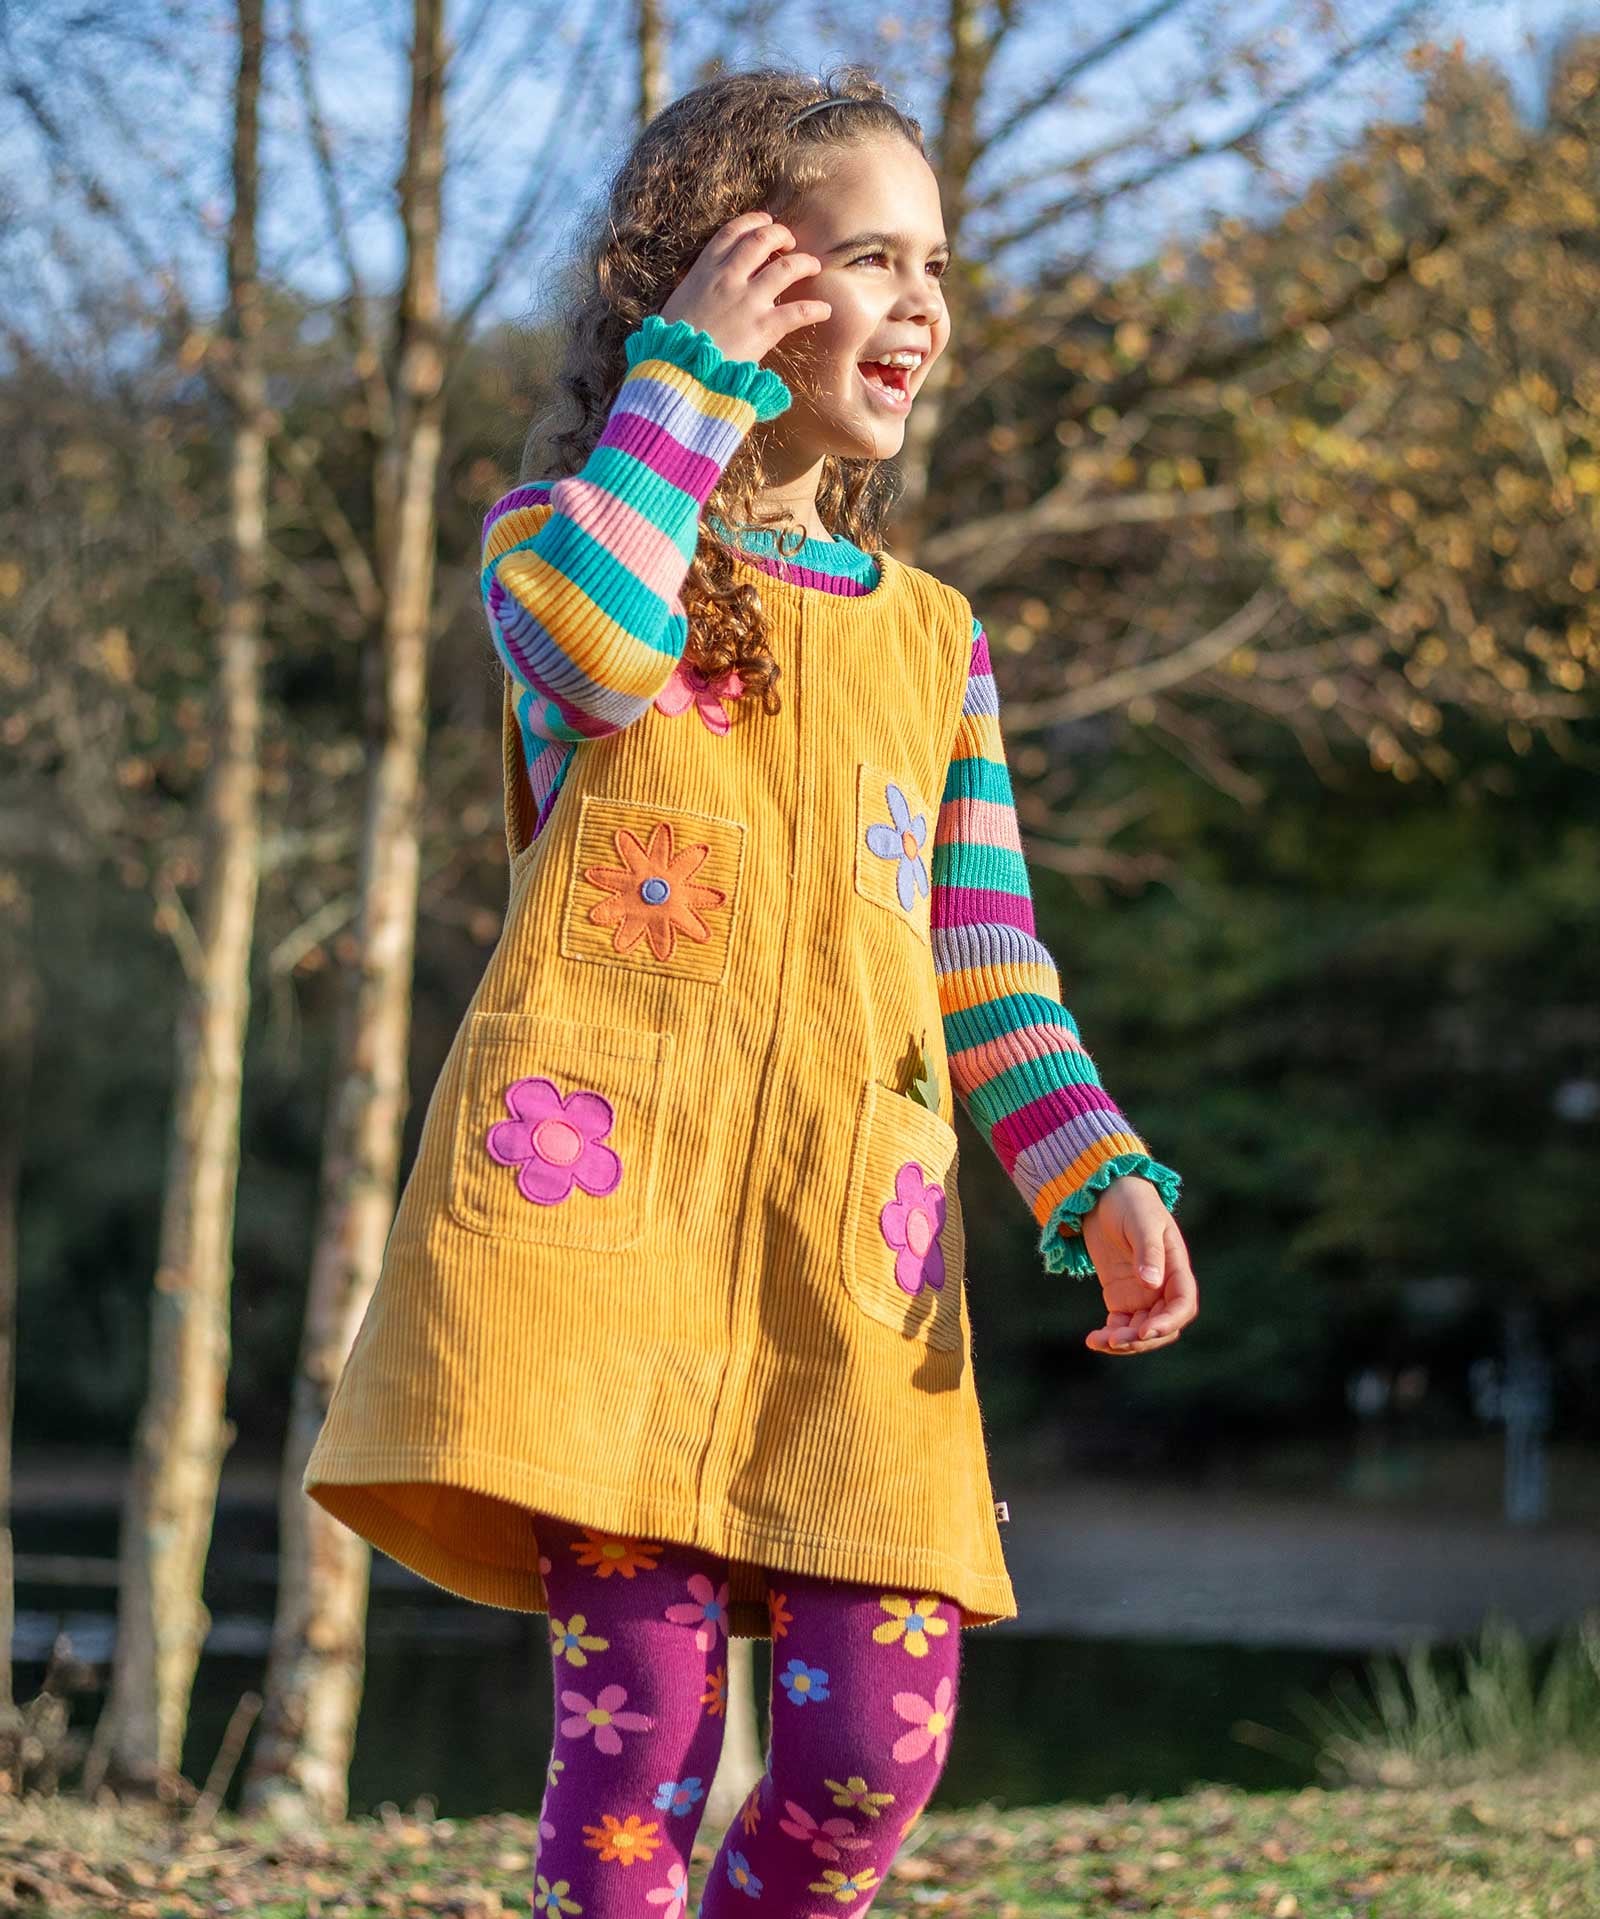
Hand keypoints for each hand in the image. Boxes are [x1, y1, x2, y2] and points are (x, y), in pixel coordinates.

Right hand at [659, 210, 831, 367]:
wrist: (679, 372)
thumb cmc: (673, 344)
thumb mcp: (679, 303)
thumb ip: (699, 288)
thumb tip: (709, 285)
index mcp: (705, 271)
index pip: (732, 232)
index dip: (753, 222)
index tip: (766, 222)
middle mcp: (728, 278)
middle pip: (763, 239)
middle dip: (781, 235)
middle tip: (791, 243)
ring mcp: (748, 301)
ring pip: (786, 267)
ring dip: (805, 263)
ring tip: (813, 267)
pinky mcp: (764, 328)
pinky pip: (799, 311)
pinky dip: (815, 309)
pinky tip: (824, 310)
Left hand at [1076, 1174, 1198, 1356]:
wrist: (1104, 1195)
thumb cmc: (1130, 1201)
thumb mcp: (1141, 1222)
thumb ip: (1148, 1252)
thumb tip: (1152, 1284)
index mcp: (1176, 1268)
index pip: (1182, 1305)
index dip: (1168, 1323)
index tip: (1145, 1332)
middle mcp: (1163, 1286)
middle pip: (1162, 1326)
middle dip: (1142, 1339)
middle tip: (1115, 1340)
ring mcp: (1142, 1295)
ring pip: (1141, 1332)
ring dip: (1124, 1342)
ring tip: (1098, 1341)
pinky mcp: (1121, 1298)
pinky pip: (1121, 1326)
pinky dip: (1110, 1336)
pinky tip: (1093, 1339)